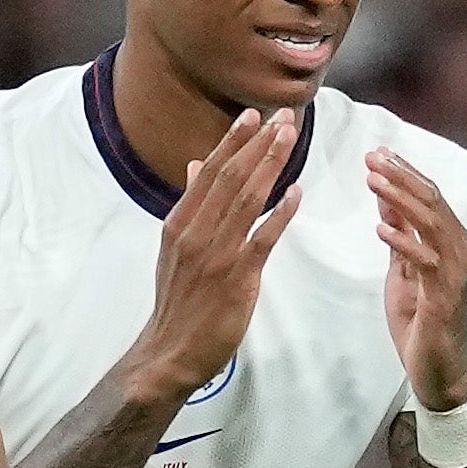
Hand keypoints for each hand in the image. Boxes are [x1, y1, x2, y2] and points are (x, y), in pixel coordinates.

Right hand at [124, 99, 301, 404]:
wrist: (169, 352)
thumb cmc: (178, 300)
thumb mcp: (175, 247)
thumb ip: (191, 205)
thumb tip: (197, 164)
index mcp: (179, 223)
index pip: (210, 173)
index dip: (233, 141)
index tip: (253, 115)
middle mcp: (195, 233)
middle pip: (231, 178)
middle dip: (259, 144)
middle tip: (284, 117)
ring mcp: (216, 254)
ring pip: (247, 201)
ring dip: (271, 166)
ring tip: (290, 138)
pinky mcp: (236, 279)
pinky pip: (262, 239)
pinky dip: (280, 214)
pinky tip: (297, 192)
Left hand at [366, 145, 466, 413]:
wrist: (440, 371)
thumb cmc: (423, 321)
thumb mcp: (404, 270)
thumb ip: (400, 235)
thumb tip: (385, 198)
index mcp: (451, 241)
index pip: (430, 195)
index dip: (404, 171)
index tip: (377, 152)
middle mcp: (459, 250)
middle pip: (432, 200)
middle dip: (401, 176)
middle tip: (372, 156)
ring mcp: (455, 272)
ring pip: (430, 223)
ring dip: (400, 199)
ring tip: (372, 181)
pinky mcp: (445, 295)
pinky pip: (425, 261)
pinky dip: (404, 242)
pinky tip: (380, 229)